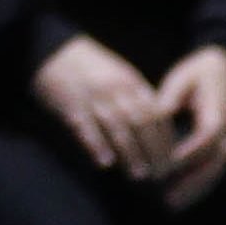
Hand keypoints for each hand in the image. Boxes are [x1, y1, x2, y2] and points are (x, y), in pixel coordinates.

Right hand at [31, 34, 177, 179]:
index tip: (172, 160)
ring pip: (118, 128)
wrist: (53, 50)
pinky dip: (97, 145)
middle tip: (161, 173)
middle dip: (154, 150)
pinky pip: (85, 128)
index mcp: (132, 83)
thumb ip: (138, 98)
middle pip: (142, 123)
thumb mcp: (121, 76)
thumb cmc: (91, 68)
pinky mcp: (70, 105)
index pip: (157, 114)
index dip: (166, 139)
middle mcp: (116, 90)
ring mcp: (93, 97)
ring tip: (140, 174)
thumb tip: (159, 124)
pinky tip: (105, 163)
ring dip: (131, 153)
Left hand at [155, 45, 225, 210]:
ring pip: (216, 172)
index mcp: (219, 110)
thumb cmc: (201, 71)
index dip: (189, 153)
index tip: (167, 166)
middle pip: (215, 162)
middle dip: (192, 182)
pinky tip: (183, 198)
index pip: (207, 136)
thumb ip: (169, 98)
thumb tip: (154, 116)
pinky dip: (200, 186)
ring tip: (173, 205)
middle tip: (168, 199)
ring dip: (195, 190)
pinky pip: (215, 171)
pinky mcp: (224, 147)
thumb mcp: (183, 78)